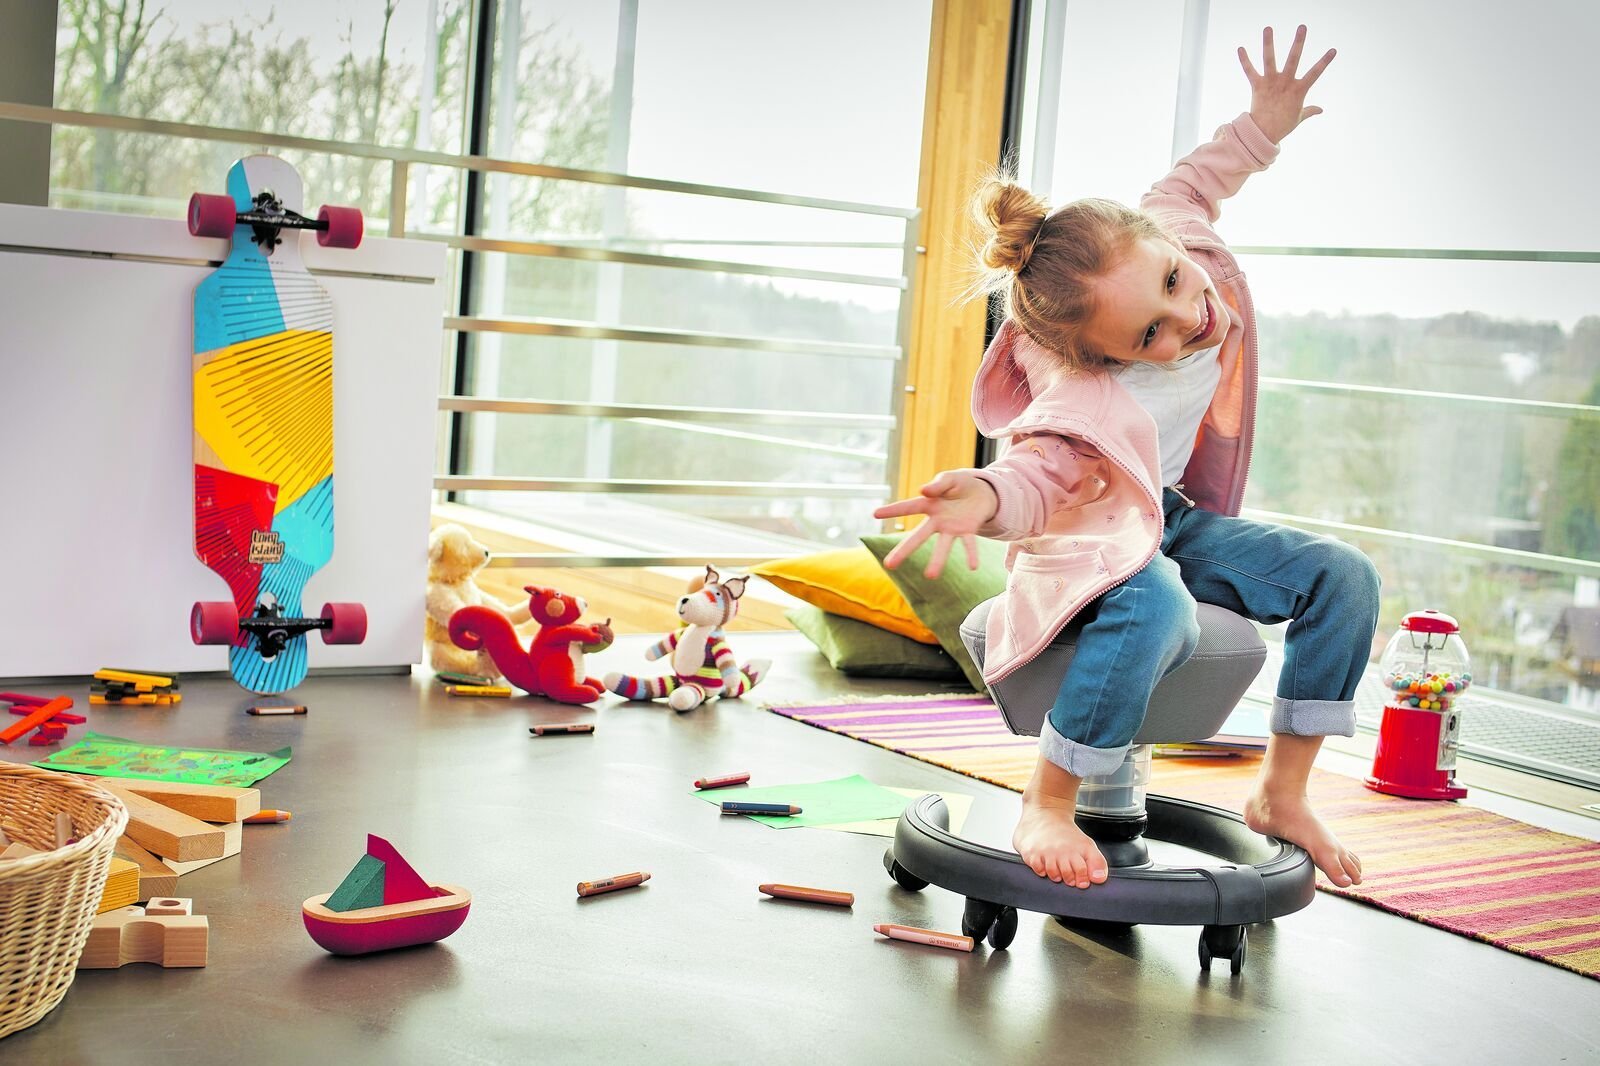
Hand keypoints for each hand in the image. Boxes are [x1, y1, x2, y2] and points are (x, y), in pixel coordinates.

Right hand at [872, 471, 996, 578]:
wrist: (983, 493)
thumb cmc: (959, 484)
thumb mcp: (949, 479)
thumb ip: (937, 484)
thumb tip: (923, 490)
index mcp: (929, 505)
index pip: (908, 507)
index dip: (892, 510)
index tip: (875, 514)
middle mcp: (937, 521)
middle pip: (918, 537)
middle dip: (903, 551)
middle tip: (889, 565)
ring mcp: (952, 528)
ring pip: (943, 546)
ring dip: (938, 560)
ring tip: (930, 576)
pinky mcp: (968, 531)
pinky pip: (969, 544)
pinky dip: (971, 555)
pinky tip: (973, 567)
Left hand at [1238, 25, 1334, 143]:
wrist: (1263, 134)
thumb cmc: (1283, 125)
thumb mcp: (1299, 117)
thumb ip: (1310, 110)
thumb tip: (1321, 109)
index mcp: (1298, 90)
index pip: (1315, 73)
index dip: (1324, 62)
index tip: (1333, 50)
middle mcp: (1285, 83)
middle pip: (1293, 59)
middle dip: (1298, 43)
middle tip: (1302, 27)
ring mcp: (1271, 83)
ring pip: (1269, 60)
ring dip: (1268, 43)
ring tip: (1268, 28)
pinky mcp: (1257, 86)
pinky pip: (1249, 71)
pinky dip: (1244, 60)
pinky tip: (1240, 48)